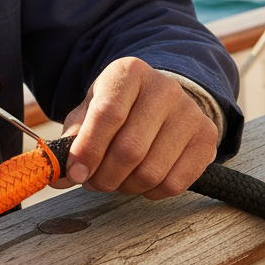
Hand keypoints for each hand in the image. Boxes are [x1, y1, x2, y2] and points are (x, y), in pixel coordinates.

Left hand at [58, 58, 217, 199]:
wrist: (161, 99)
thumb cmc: (119, 107)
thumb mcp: (90, 110)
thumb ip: (72, 140)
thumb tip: (58, 174)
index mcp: (130, 72)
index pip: (108, 114)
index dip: (89, 149)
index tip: (75, 173)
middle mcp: (164, 88)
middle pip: (130, 149)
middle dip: (104, 176)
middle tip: (92, 182)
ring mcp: (190, 113)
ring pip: (151, 172)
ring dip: (125, 186)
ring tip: (115, 179)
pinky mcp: (206, 138)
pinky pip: (174, 184)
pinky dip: (150, 192)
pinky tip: (141, 180)